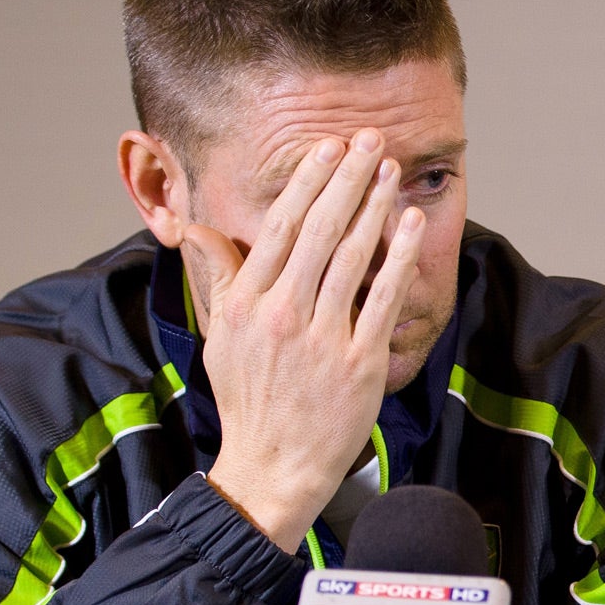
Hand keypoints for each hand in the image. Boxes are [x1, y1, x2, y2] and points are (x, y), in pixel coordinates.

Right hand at [190, 129, 426, 550]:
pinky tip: (408, 223)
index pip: (281, 227)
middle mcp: (282, 314)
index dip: (308, 182)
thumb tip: (196, 227)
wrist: (273, 466)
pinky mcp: (359, 362)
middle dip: (347, 178)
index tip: (328, 148)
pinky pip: (382, 298)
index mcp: (248, 303)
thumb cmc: (248, 399)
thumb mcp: (219, 335)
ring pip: (352, 256)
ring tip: (390, 170)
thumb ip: (217, 277)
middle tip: (368, 139)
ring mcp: (322, 338)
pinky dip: (398, 256)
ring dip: (373, 206)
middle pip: (320, 230)